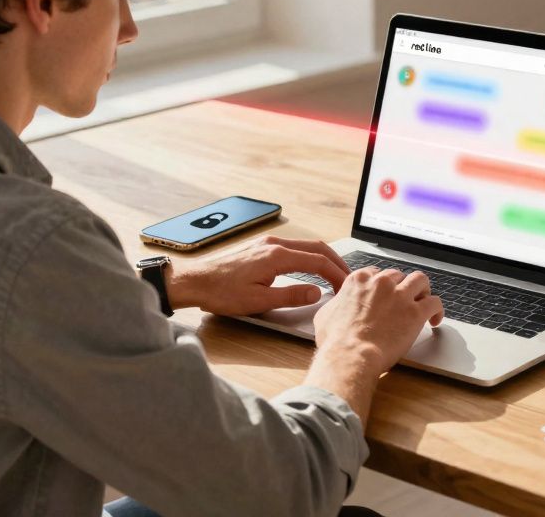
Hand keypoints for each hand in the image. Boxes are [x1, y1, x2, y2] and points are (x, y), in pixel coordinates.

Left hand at [165, 235, 349, 315]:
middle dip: (337, 262)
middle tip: (349, 279)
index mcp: (277, 256)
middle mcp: (274, 244)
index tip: (346, 287)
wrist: (195, 281)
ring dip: (324, 258)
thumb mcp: (259, 301)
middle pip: (317, 247)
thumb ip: (291, 296)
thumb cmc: (222, 292)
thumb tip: (317, 293)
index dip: (337, 275)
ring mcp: (267, 243)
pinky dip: (310, 256)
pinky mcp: (261, 247)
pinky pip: (294, 247)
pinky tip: (311, 267)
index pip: (318, 261)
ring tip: (335, 274)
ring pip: (306, 245)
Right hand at [311, 266, 443, 379]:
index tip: (385, 293)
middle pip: (399, 275)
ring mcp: (400, 296)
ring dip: (423, 290)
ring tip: (423, 301)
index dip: (383, 284)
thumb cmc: (336, 340)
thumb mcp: (326, 314)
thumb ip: (337, 303)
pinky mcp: (415, 312)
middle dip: (401, 287)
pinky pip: (435, 302)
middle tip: (403, 301)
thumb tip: (338, 304)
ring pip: (420, 280)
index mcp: (360, 280)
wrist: (350, 355)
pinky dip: (437, 310)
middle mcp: (381, 283)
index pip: (377, 272)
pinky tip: (434, 319)